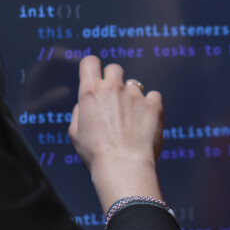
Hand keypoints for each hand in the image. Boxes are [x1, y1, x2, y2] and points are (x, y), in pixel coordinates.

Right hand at [69, 56, 163, 208]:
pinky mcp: (154, 105)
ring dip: (131, 97)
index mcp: (91, 92)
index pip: (90, 62)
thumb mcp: (75, 134)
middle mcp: (113, 88)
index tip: (95, 78)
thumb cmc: (96, 154)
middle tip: (114, 101)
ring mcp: (135, 95)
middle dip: (113, 80)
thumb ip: (79, 112)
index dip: (92, 69)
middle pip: (114, 69)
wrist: (124, 167)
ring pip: (134, 85)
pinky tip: (146, 122)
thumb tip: (85, 104)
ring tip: (131, 120)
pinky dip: (150, 106)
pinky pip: (153, 96)